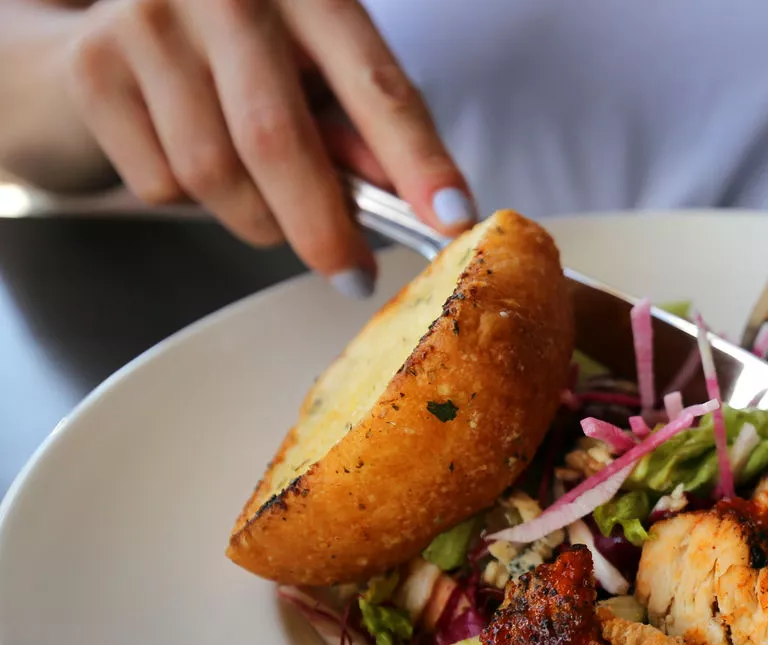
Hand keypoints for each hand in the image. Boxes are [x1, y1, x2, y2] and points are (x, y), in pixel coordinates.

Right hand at [62, 0, 473, 297]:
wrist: (110, 19)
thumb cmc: (245, 49)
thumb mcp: (319, 68)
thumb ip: (363, 127)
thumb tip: (410, 200)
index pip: (375, 84)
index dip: (418, 159)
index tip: (452, 217)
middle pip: (278, 140)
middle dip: (324, 229)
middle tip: (354, 275)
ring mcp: (148, 24)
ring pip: (215, 175)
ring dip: (259, 221)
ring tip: (273, 207)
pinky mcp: (95, 69)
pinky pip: (162, 184)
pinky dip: (194, 202)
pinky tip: (199, 163)